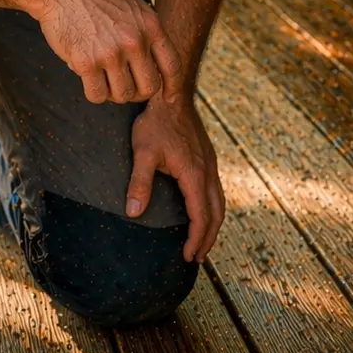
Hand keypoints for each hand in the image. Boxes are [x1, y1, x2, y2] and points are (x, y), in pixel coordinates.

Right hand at [32, 0, 182, 104]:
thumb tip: (157, 69)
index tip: (168, 98)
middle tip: (124, 86)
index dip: (171, 87)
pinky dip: (93, 93)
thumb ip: (146, 34)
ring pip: (123, 95)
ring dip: (113, 93)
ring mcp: (111, 52)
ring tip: (102, 77)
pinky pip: (97, 95)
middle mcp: (135, 40)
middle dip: (137, 92)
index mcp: (150, 25)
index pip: (172, 66)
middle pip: (149, 88)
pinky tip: (87, 77)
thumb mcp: (132, 8)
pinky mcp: (86, 62)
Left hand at [126, 93, 224, 262]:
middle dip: (208, 238)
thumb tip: (134, 213)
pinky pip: (215, 190)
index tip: (187, 256)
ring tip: (202, 241)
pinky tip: (201, 211)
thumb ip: (139, 182)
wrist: (171, 95)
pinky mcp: (207, 158)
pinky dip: (212, 209)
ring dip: (212, 224)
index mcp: (194, 174)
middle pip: (216, 213)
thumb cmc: (155, 122)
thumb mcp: (143, 152)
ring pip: (219, 202)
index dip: (196, 239)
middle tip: (196, 257)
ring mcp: (210, 164)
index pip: (201, 216)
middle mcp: (207, 171)